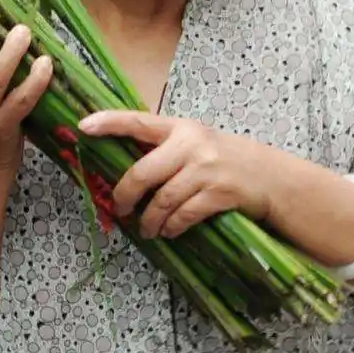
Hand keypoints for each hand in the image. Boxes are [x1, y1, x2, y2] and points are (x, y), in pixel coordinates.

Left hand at [78, 111, 285, 239]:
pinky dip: (171, 227)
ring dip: (149, 220)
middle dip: (125, 196)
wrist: (270, 176)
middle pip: (142, 173)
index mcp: (180, 127)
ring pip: (162, 200)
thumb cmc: (225, 159)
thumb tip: (125, 172)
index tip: (83, 127)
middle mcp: (192, 144)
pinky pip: (183, 216)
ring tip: (147, 229)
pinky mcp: (219, 193)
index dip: (109, 123)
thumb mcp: (197, 143)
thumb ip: (165, 149)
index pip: (138, 121)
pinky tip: (169, 231)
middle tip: (120, 208)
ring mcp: (206, 169)